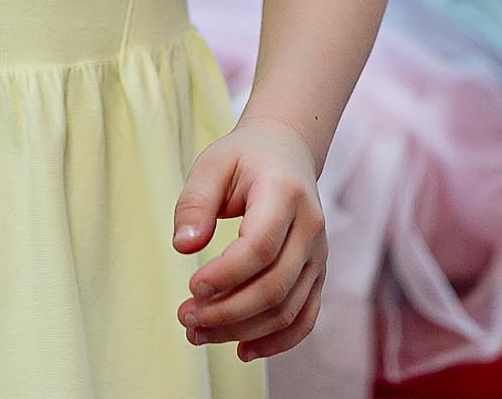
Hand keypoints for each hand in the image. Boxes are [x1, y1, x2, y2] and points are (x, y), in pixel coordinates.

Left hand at [172, 118, 327, 362]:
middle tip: (186, 318)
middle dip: (227, 311)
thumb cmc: (244, 158)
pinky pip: (305, 318)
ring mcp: (318, 254)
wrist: (287, 152)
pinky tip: (242, 350)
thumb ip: (195, 203)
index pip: (260, 247)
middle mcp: (310, 227)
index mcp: (285, 193)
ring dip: (243, 330)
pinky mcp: (317, 274)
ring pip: (288, 309)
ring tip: (199, 333)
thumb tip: (183, 246)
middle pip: (275, 286)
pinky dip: (277, 342)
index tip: (192, 287)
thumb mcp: (211, 164)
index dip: (226, 275)